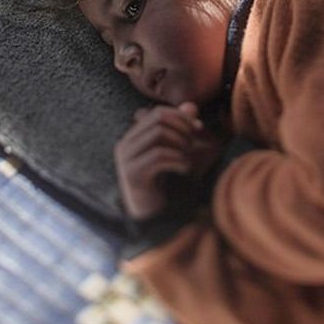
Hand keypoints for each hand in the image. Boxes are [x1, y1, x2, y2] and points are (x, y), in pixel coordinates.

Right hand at [115, 102, 210, 220]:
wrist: (153, 218)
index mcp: (133, 137)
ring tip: (188, 156)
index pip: (157, 112)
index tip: (198, 128)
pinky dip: (178, 159)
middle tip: (193, 144)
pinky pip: (159, 156)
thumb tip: (191, 105)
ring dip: (181, 143)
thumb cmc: (167, 183)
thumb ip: (182, 128)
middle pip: (157, 119)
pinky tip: (185, 168)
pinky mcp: (133, 175)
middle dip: (182, 128)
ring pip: (158, 134)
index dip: (180, 116)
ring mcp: (126, 160)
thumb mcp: (177, 151)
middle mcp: (125, 145)